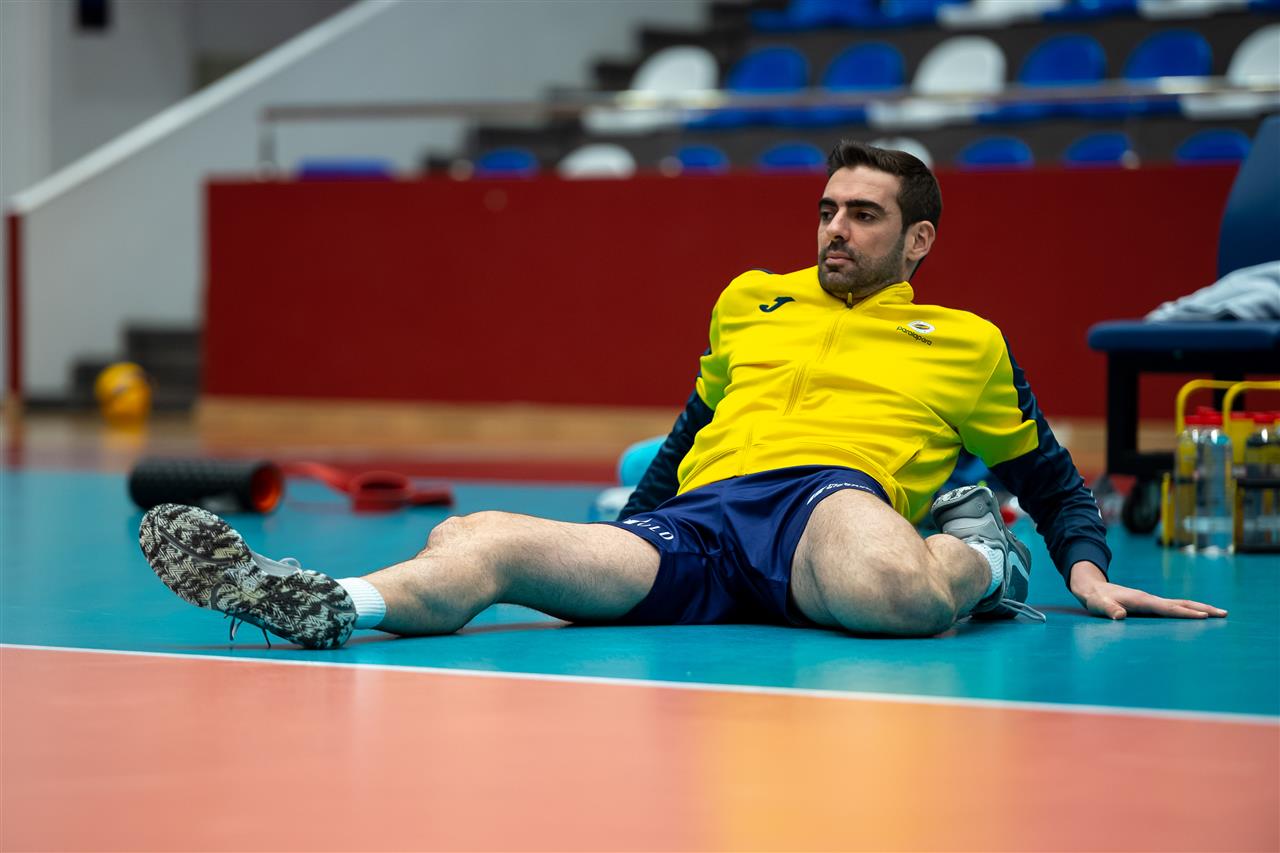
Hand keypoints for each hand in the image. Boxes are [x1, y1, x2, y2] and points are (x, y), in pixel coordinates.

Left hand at [1069, 561, 1226, 620]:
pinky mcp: (1150, 604)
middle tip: (1224, 614)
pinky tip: (1198, 615)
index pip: (1167, 608)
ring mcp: (1151, 600)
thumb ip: (1108, 610)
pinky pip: (1174, 607)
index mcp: (1141, 600)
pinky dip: (1189, 610)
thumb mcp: (1098, 605)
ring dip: (1200, 608)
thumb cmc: (1095, 598)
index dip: (1185, 613)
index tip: (1204, 616)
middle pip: (1181, 603)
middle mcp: (1150, 599)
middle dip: (1203, 608)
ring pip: (1180, 603)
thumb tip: (1119, 616)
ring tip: (1219, 613)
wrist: (1092, 587)